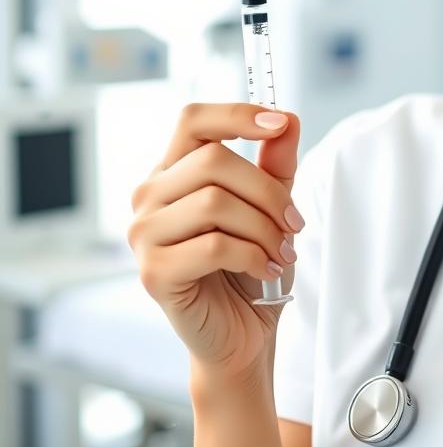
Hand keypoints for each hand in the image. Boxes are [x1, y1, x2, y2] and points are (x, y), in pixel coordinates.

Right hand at [126, 104, 302, 385]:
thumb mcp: (270, 206)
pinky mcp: (154, 272)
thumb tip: (287, 118)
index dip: (237, 114)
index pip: (193, 120)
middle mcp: (149, 196)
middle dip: (268, 191)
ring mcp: (144, 234)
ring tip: (282, 250)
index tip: (279, 124)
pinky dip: (253, 255)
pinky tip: (266, 269)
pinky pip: (214, 245)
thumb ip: (276, 163)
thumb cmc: (249, 265)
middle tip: (294, 223)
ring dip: (264, 227)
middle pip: (214, 160)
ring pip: (215, 202)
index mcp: (173, 172)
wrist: (241, 332)